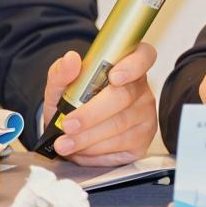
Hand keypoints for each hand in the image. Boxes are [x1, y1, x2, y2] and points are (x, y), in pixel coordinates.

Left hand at [43, 44, 157, 165]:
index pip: (143, 56)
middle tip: (69, 124)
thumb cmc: (72, 106)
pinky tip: (81, 150)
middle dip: (93, 113)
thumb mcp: (60, 89)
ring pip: (119, 124)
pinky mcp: (143, 139)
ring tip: (65, 143)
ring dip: (88, 137)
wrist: (72, 135)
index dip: (132, 65)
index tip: (114, 76)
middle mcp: (140, 89)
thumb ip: (61, 73)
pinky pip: (119, 145)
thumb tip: (70, 59)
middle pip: (124, 95)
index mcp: (125, 66)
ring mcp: (145, 114)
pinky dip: (95, 150)